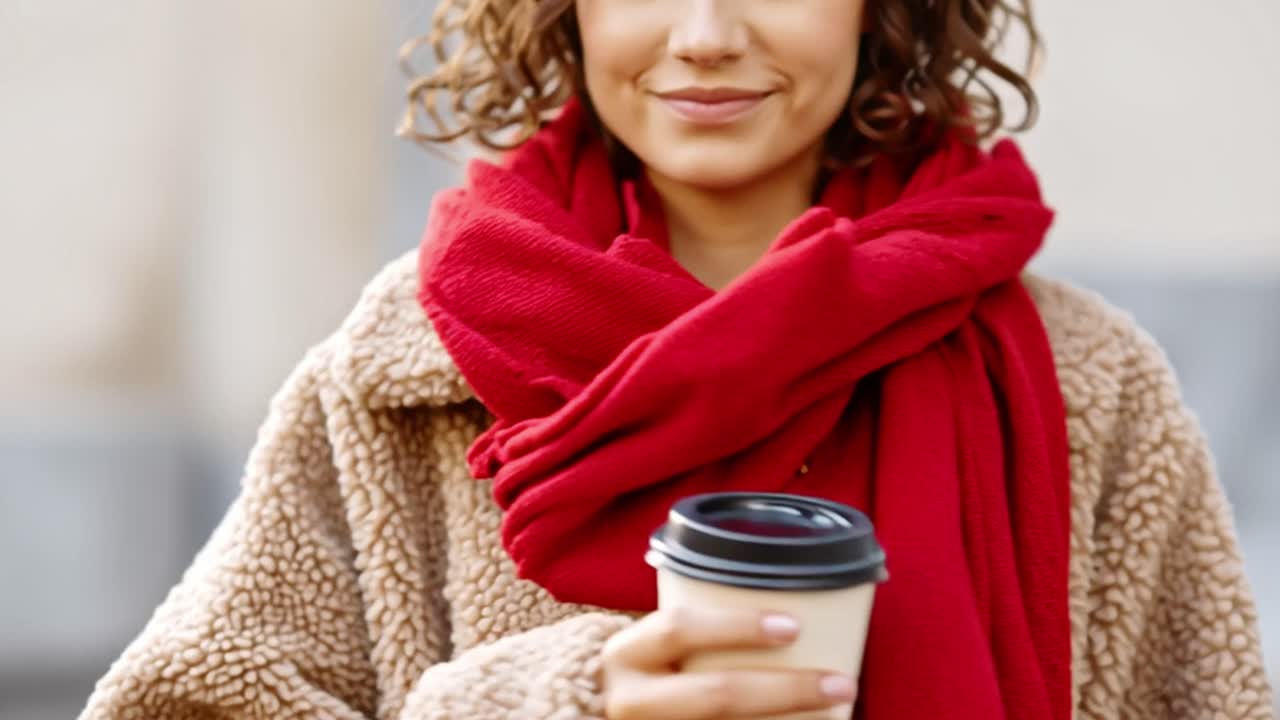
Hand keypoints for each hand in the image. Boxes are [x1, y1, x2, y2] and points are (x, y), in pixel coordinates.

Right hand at [601, 606, 855, 718]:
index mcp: (629, 654)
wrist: (610, 713)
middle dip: (786, 689)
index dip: (737, 625)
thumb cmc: (652, 669)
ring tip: (836, 709)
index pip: (678, 628)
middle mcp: (632, 700)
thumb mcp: (658, 645)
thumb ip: (701, 631)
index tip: (794, 626)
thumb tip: (797, 615)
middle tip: (841, 683)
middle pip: (715, 695)